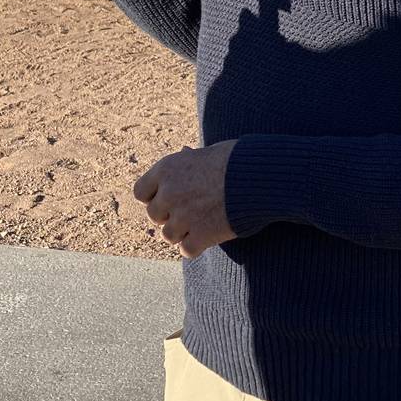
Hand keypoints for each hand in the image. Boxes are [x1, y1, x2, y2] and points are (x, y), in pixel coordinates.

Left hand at [134, 141, 237, 259]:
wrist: (260, 176)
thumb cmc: (236, 159)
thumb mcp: (208, 151)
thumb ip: (189, 160)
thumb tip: (184, 152)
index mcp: (167, 169)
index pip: (140, 192)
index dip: (154, 196)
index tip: (169, 197)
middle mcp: (169, 193)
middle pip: (154, 215)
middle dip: (169, 214)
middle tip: (189, 210)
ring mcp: (183, 216)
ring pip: (168, 235)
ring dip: (182, 232)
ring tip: (199, 222)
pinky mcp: (200, 236)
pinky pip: (186, 249)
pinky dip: (196, 245)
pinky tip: (208, 235)